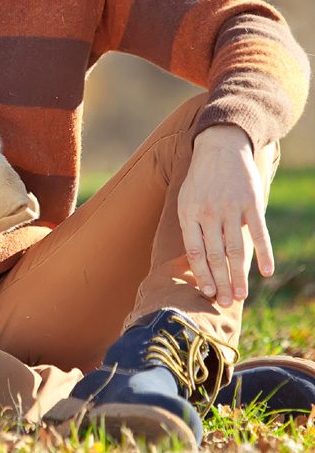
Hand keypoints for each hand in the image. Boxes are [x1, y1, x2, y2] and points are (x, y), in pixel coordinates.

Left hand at [177, 124, 273, 306]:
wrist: (220, 148)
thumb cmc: (200, 181)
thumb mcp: (185, 201)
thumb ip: (191, 228)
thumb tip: (196, 261)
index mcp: (189, 214)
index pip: (194, 252)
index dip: (202, 274)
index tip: (208, 293)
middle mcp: (209, 213)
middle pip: (216, 255)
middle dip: (221, 282)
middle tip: (226, 303)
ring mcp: (231, 208)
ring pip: (236, 249)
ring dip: (239, 275)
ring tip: (241, 296)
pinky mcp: (252, 203)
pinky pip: (259, 233)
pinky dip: (264, 253)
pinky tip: (266, 272)